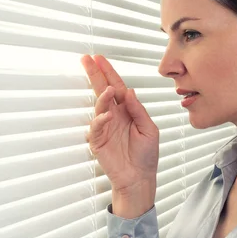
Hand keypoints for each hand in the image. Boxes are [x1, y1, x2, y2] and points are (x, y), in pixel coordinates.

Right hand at [82, 55, 159, 198]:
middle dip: (95, 74)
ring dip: (103, 96)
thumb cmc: (146, 155)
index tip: (100, 59)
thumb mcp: (150, 129)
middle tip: (87, 60)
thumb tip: (130, 92)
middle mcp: (114, 115)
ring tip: (109, 89)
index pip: (117, 87)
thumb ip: (139, 110)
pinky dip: (100, 119)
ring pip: (99, 106)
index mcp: (127, 110)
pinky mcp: (98, 140)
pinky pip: (97, 126)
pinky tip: (107, 114)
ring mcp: (105, 127)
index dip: (109, 72)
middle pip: (102, 90)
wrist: (139, 178)